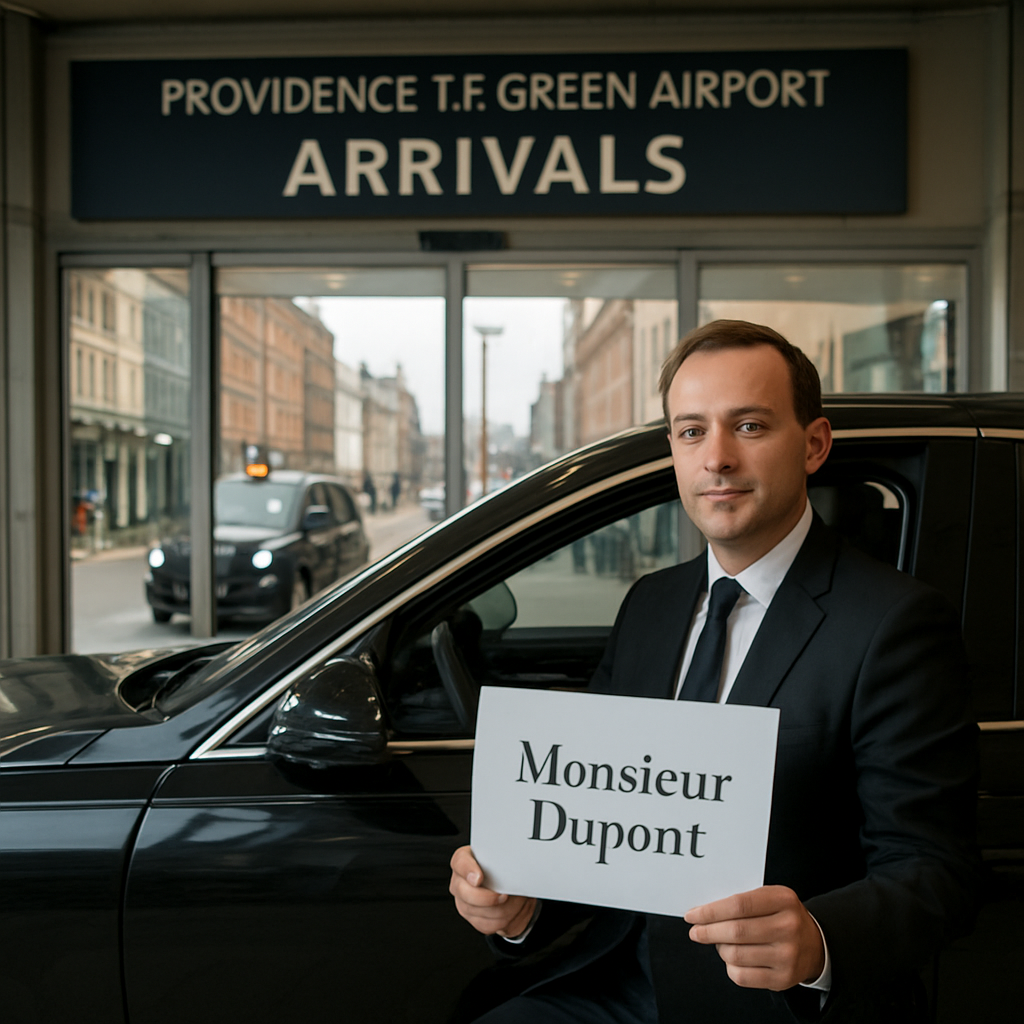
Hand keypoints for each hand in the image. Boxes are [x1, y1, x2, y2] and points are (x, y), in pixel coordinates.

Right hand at [449, 845, 536, 938]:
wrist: (511, 889)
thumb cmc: (505, 869)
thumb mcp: (506, 861)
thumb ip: (503, 863)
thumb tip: (511, 870)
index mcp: (464, 859)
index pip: (460, 863)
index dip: (468, 870)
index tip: (479, 878)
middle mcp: (459, 881)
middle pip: (465, 893)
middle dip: (488, 898)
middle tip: (505, 895)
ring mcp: (462, 901)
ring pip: (478, 911)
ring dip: (502, 910)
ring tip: (516, 902)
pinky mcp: (471, 917)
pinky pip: (485, 924)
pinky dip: (502, 920)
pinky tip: (510, 911)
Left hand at [684, 885, 824, 990]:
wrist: (814, 944)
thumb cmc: (782, 916)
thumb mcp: (770, 898)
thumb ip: (742, 901)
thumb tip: (704, 913)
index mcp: (783, 900)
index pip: (738, 905)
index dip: (710, 911)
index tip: (692, 915)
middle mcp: (788, 927)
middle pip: (735, 931)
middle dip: (707, 931)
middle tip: (695, 931)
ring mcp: (787, 955)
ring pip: (735, 955)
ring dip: (719, 948)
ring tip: (718, 942)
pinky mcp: (783, 979)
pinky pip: (742, 976)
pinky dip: (729, 967)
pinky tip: (731, 958)